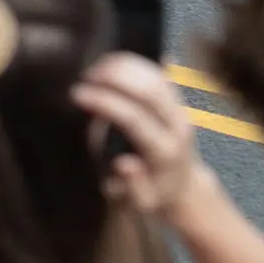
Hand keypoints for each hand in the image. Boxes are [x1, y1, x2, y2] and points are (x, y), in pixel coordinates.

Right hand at [76, 53, 222, 223]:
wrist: (185, 188)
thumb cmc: (155, 195)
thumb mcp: (142, 203)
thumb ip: (132, 186)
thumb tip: (123, 163)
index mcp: (164, 152)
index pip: (135, 118)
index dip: (106, 102)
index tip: (78, 93)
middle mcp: (177, 127)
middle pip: (150, 90)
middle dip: (117, 76)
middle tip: (87, 74)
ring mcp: (181, 111)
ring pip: (157, 77)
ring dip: (126, 66)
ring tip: (96, 66)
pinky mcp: (179, 102)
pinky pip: (161, 74)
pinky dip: (139, 62)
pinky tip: (116, 59)